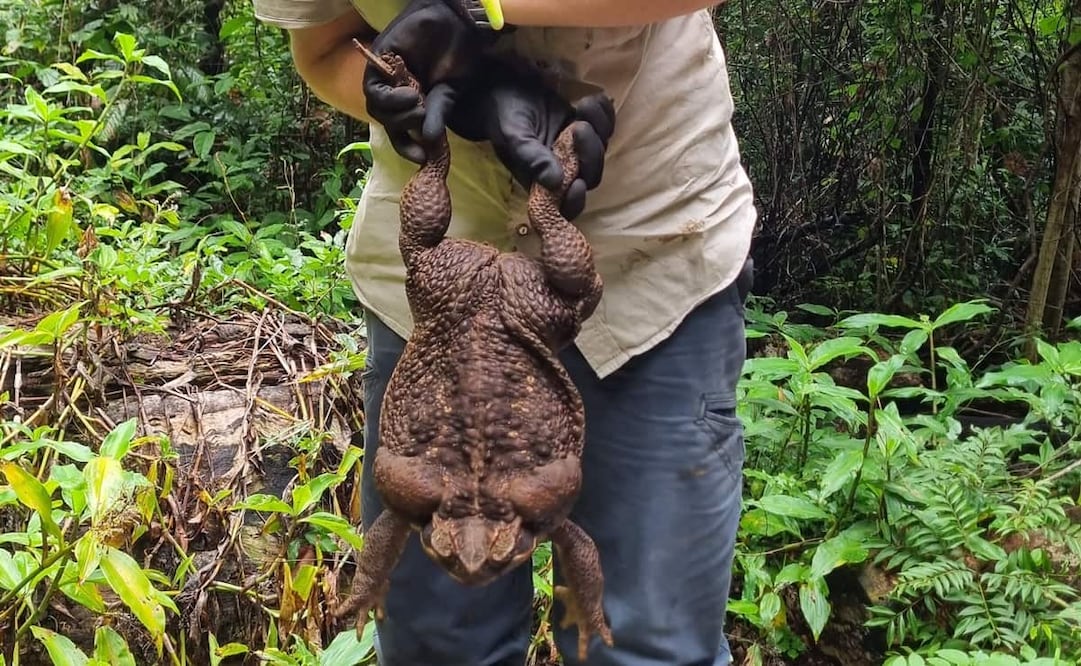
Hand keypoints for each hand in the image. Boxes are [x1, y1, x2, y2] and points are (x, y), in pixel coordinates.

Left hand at [364, 0, 497, 162]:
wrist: (456, 22)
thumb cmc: (459, 54)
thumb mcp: (450, 91)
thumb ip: (437, 114)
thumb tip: (429, 141)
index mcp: (413, 101)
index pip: (401, 131)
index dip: (407, 147)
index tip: (421, 157)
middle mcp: (396, 91)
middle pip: (386, 122)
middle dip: (403, 129)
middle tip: (423, 119)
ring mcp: (386, 77)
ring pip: (377, 109)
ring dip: (397, 115)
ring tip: (418, 104)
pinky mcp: (378, 61)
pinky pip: (373, 91)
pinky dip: (389, 99)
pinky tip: (410, 94)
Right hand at [423, 62, 616, 219]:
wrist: (505, 88)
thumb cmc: (505, 117)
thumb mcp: (514, 137)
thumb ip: (532, 159)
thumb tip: (555, 182)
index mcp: (543, 181)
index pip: (566, 204)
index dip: (576, 200)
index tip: (578, 183)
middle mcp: (564, 168)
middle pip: (592, 174)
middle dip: (591, 152)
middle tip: (578, 127)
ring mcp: (577, 148)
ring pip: (602, 148)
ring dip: (599, 127)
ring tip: (582, 106)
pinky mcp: (586, 126)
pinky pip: (606, 125)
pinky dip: (605, 113)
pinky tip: (592, 99)